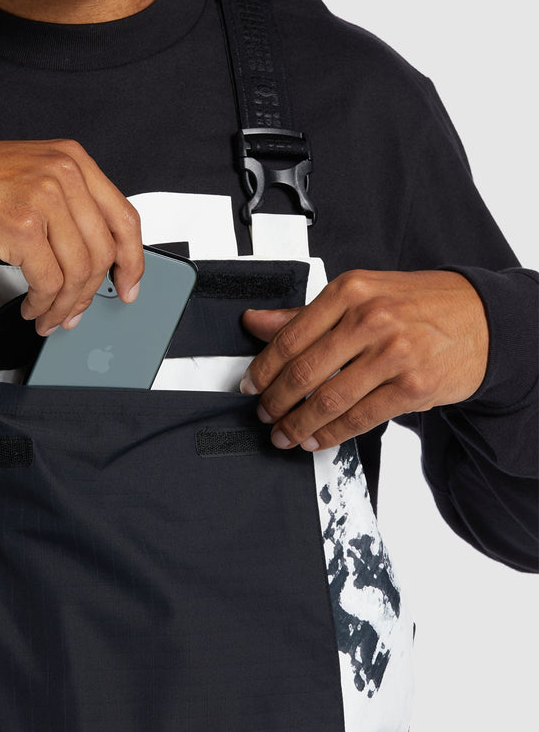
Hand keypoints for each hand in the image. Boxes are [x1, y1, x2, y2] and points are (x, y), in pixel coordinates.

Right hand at [0, 139, 143, 334]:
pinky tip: (33, 307)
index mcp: (72, 160)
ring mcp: (44, 197)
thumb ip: (68, 208)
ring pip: (78, 271)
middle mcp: (63, 173)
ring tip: (49, 315)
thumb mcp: (31, 179)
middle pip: (103, 251)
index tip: (130, 284)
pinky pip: (49, 281)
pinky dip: (44, 304)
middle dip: (91, 293)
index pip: (124, 217)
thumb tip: (96, 260)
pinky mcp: (22, 226)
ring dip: (64, 305)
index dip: (132, 260)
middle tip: (76, 312)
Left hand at [240, 269, 489, 450]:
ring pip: (328, 401)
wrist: (482, 319)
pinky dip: (330, 435)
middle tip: (264, 416)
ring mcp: (394, 354)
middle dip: (275, 403)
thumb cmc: (417, 306)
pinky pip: (358, 419)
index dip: (262, 369)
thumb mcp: (360, 295)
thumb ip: (304, 314)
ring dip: (297, 426)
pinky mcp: (413, 387)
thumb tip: (254, 322)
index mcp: (350, 291)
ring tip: (284, 435)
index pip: (289, 337)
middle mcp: (371, 319)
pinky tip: (315, 440)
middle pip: (304, 373)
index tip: (249, 387)